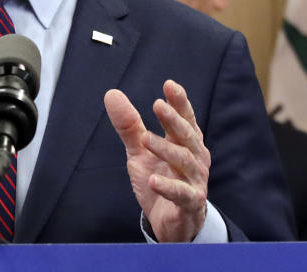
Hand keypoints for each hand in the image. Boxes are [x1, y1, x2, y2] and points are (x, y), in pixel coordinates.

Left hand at [104, 80, 209, 241]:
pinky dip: (168, 186)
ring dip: (165, 148)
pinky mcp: (190, 203)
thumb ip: (129, 125)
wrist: (170, 222)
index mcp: (185, 142)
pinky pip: (181, 193)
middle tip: (158, 104)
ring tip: (146, 139)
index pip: (185, 118)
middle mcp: (195, 158)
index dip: (179, 102)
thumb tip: (112, 94)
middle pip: (186, 135)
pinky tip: (153, 180)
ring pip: (184, 160)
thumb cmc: (159, 178)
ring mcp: (195, 180)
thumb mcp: (140, 150)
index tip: (169, 85)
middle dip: (173, 119)